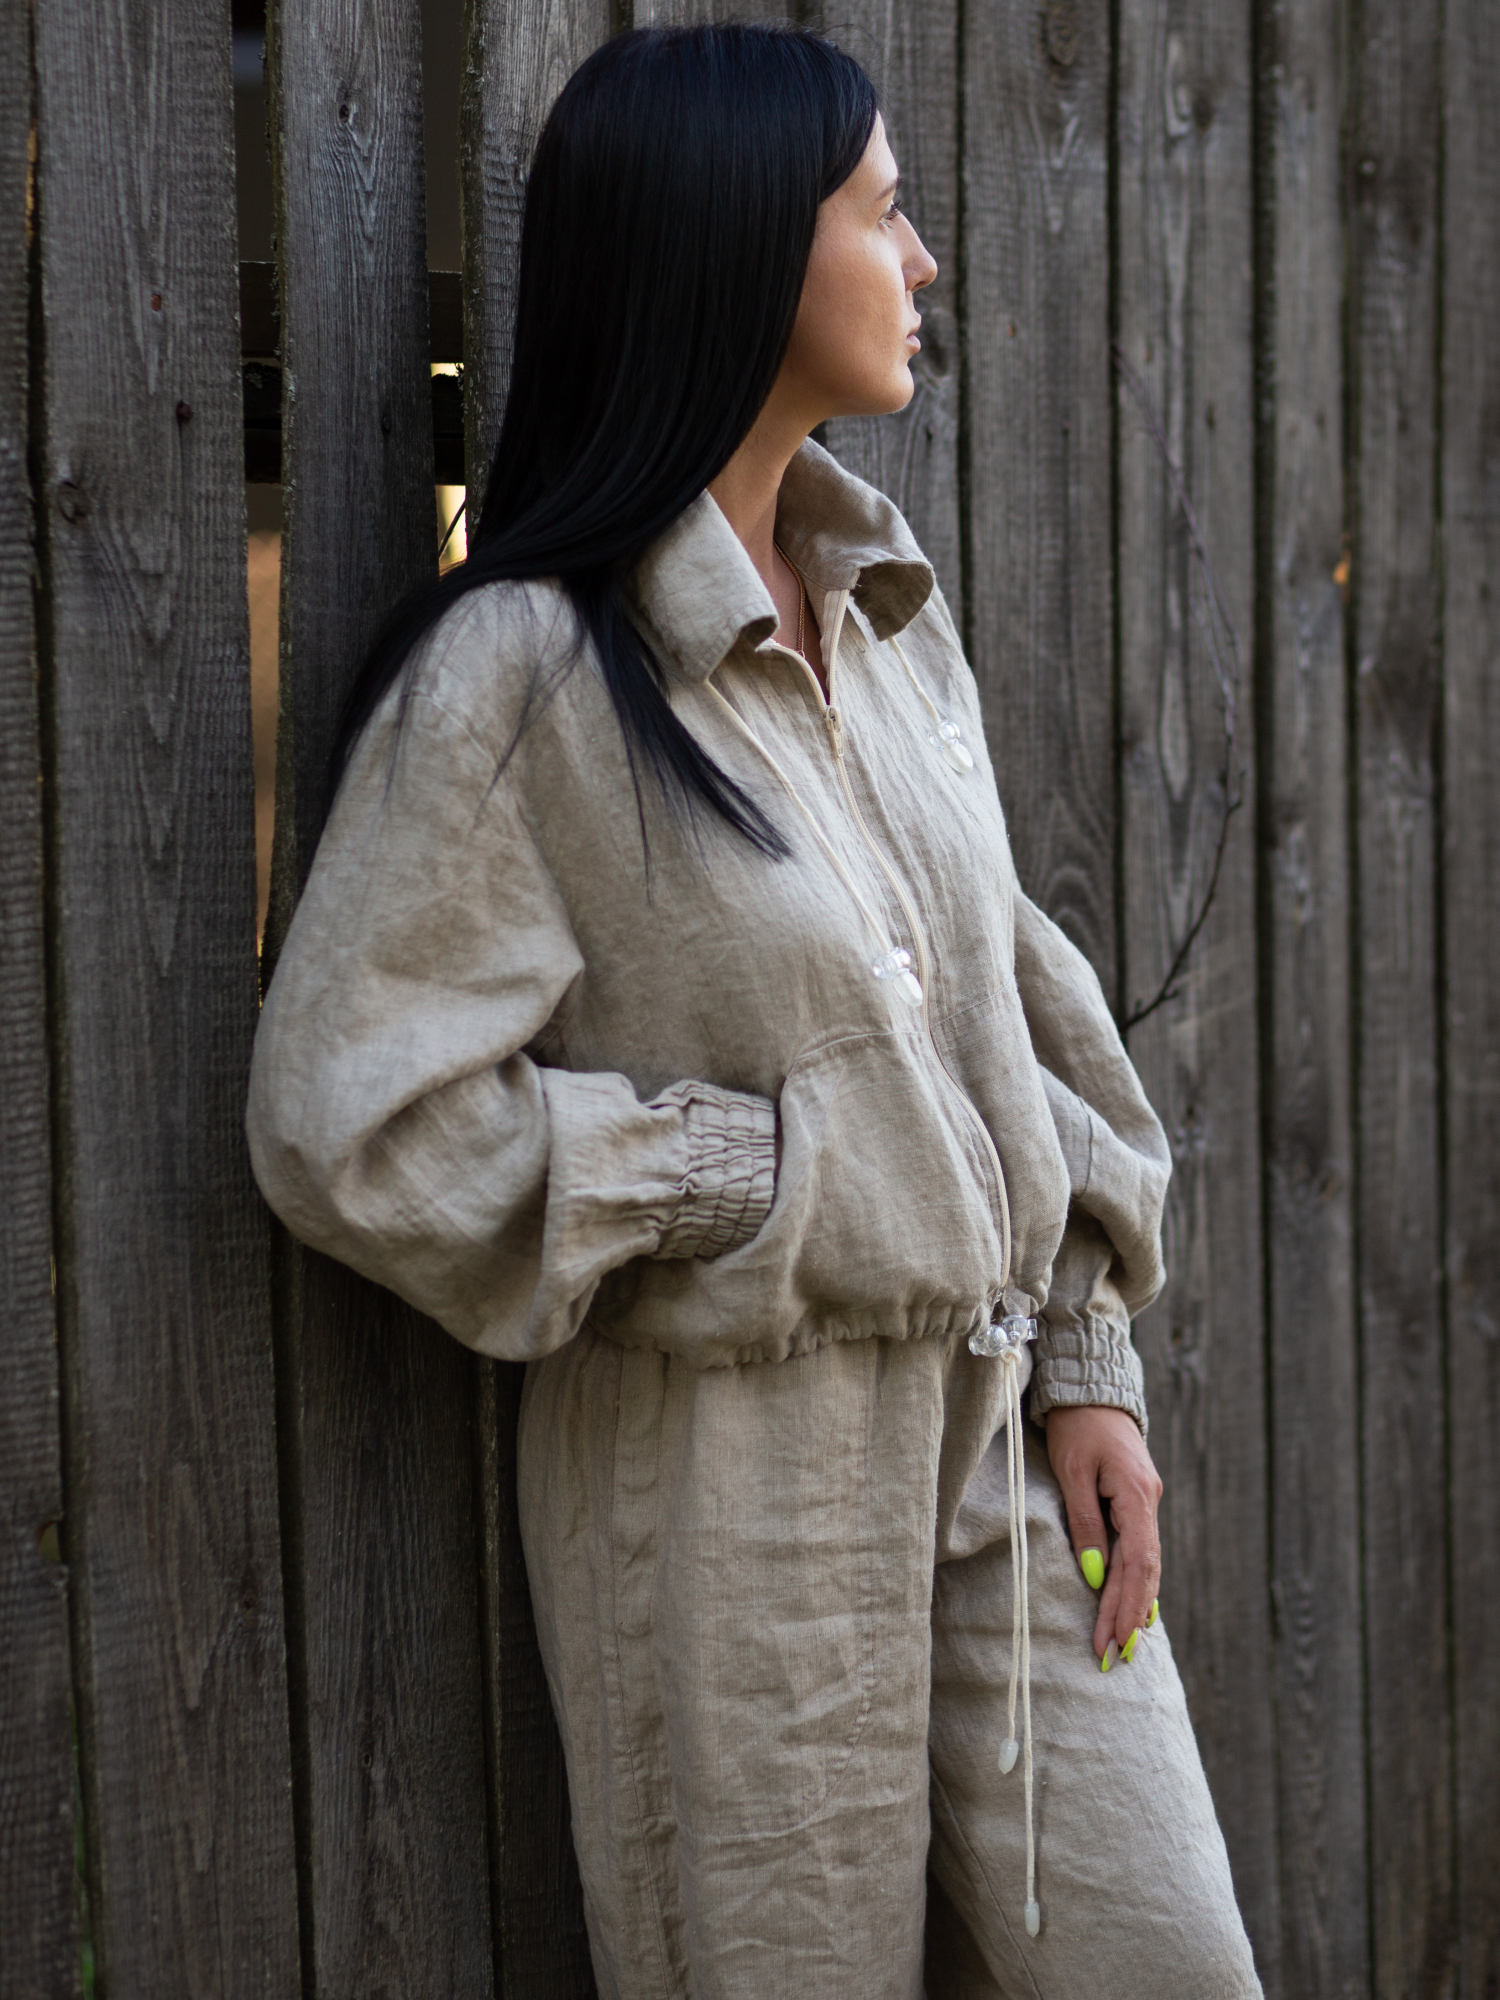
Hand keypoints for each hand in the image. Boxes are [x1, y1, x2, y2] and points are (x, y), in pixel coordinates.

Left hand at [1044, 1404, 1161, 1660]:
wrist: (1090, 1387)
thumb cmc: (1076, 1425)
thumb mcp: (1072, 1470)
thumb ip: (1086, 1521)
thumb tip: (1096, 1575)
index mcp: (1136, 1495)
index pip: (1137, 1563)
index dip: (1125, 1605)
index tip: (1111, 1640)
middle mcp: (1148, 1501)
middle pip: (1144, 1570)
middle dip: (1129, 1616)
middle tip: (1115, 1657)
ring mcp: (1144, 1501)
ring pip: (1145, 1563)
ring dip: (1134, 1604)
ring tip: (1124, 1644)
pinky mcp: (1134, 1500)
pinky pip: (1139, 1549)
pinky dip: (1136, 1581)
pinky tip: (1135, 1608)